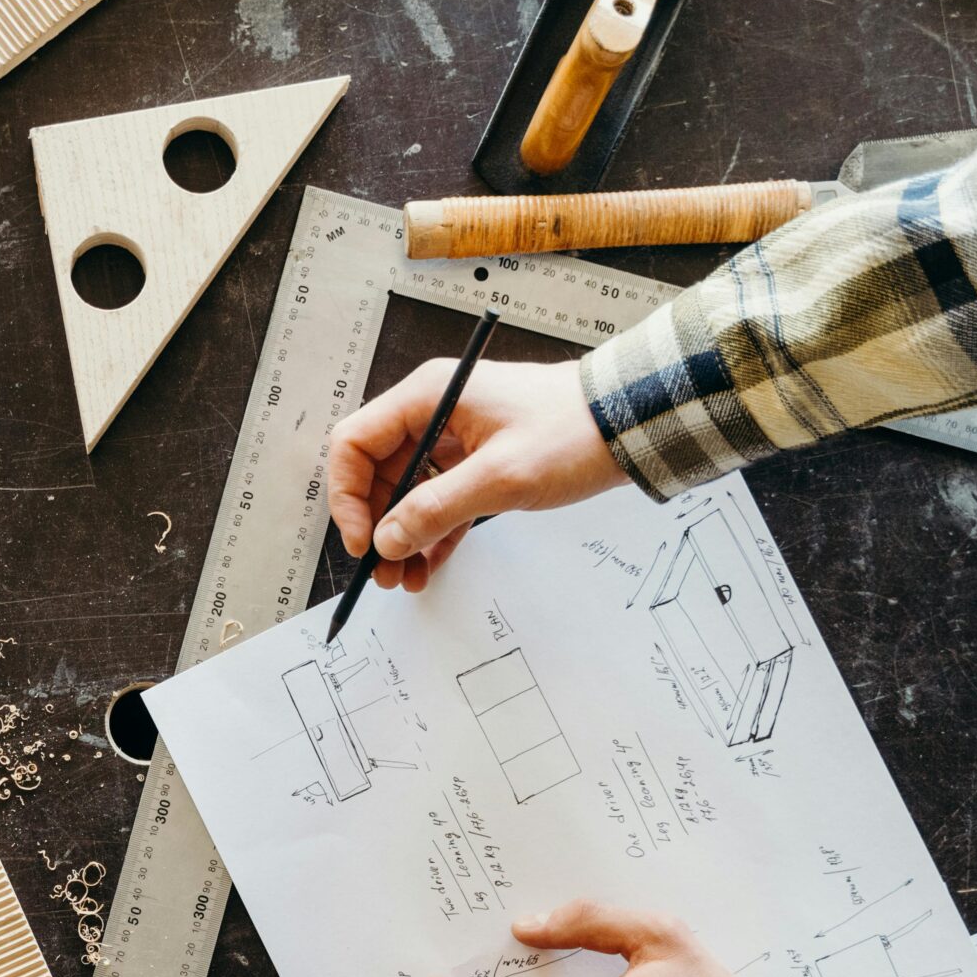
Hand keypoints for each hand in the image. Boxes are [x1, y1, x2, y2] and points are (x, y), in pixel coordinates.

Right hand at [327, 359, 623, 590]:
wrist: (628, 425)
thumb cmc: (570, 432)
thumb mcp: (500, 477)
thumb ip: (436, 509)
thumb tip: (388, 540)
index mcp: (427, 397)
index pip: (355, 443)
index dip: (348, 495)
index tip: (363, 539)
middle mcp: (432, 413)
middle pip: (376, 473)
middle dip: (376, 526)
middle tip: (383, 572)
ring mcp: (453, 438)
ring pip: (406, 492)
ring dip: (402, 536)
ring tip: (406, 578)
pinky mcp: (475, 461)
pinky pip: (438, 500)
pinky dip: (431, 532)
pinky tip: (429, 565)